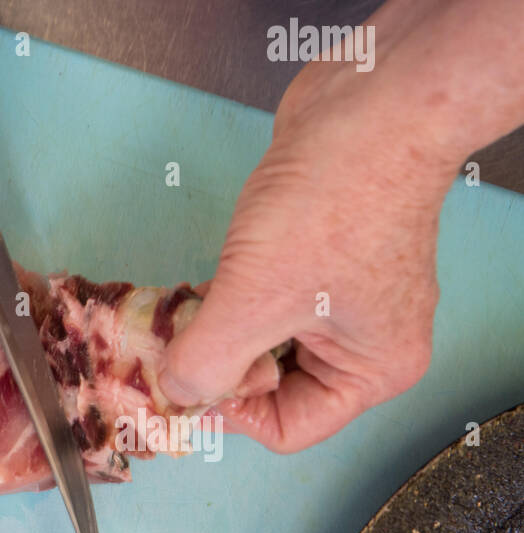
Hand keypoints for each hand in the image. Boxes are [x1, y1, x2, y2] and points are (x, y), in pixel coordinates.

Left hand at [160, 58, 458, 450]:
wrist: (365, 106)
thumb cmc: (335, 200)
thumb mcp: (258, 297)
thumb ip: (210, 358)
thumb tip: (178, 390)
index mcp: (372, 367)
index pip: (289, 426)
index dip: (228, 413)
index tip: (176, 384)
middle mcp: (363, 337)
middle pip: (274, 383)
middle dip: (217, 368)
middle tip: (160, 352)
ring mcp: (339, 293)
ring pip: (262, 336)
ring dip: (215, 331)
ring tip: (168, 321)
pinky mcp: (314, 252)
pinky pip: (261, 296)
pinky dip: (226, 297)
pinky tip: (191, 290)